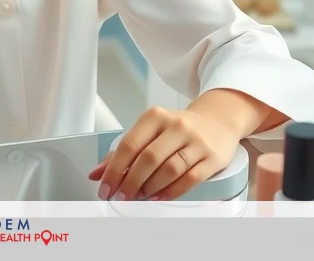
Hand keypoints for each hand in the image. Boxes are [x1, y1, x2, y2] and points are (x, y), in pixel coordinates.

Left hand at [88, 105, 240, 201]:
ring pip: (169, 169)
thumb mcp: (149, 132)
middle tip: (122, 196)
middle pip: (148, 158)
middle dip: (131, 182)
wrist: (217, 122)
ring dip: (150, 188)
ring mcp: (196, 141)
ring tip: (139, 197)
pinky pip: (189, 179)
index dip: (114, 170)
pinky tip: (158, 197)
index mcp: (155, 116)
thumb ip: (122, 152)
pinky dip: (171, 192)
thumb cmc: (177, 129)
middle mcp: (176, 125)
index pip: (129, 145)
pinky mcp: (211, 157)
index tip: (105, 188)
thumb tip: (96, 174)